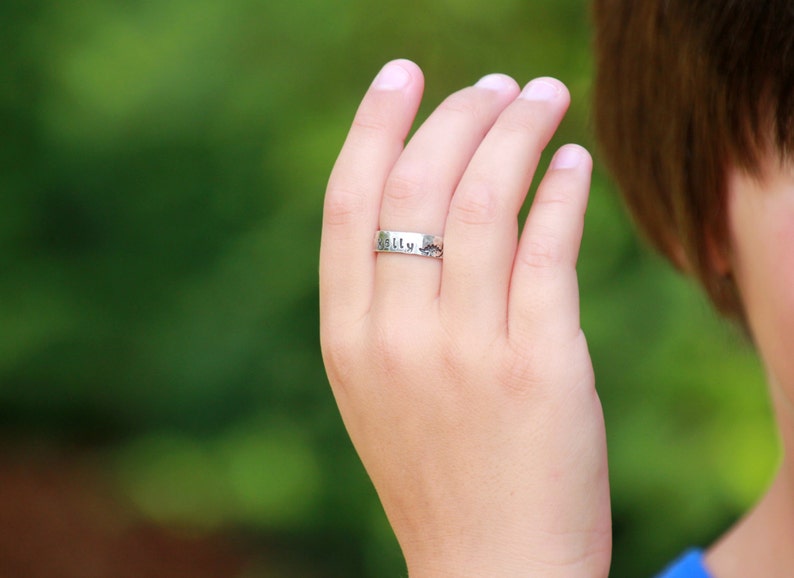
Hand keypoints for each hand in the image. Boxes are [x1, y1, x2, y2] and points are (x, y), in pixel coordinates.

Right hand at [320, 60, 610, 577]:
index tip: (403, 73)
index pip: (349, 204)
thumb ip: (387, 307)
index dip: (376, 126)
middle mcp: (395, 339)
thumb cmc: (438, 476)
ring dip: (517, 131)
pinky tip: (575, 162)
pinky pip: (550, 249)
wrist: (489, 571)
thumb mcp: (381, 391)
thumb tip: (424, 204)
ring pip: (486, 201)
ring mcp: (465, 353)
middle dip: (458, 116)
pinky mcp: (540, 367)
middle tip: (495, 84)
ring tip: (542, 96)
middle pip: (418, 188)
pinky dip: (564, 191)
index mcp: (346, 341)